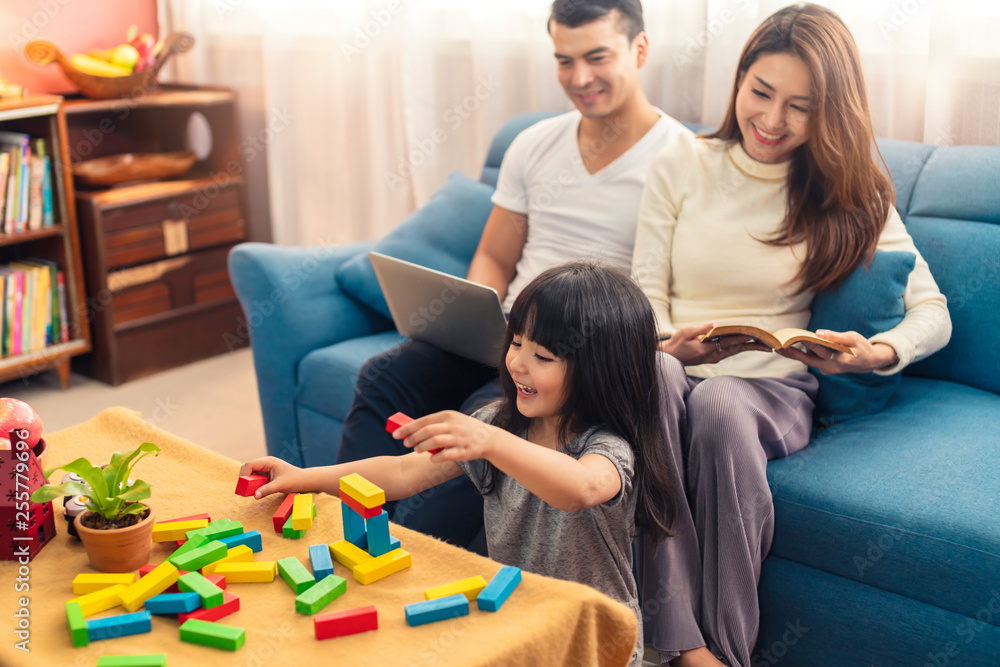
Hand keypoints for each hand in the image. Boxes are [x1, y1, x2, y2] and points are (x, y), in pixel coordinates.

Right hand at [238, 457, 305, 498]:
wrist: (304, 480)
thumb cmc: (294, 480)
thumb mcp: (280, 486)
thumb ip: (266, 490)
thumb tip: (255, 496)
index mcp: (268, 461)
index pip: (249, 465)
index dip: (243, 475)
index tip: (243, 486)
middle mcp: (266, 463)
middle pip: (248, 468)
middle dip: (245, 479)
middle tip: (246, 490)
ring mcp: (266, 468)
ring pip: (251, 473)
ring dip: (250, 482)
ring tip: (252, 491)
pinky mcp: (268, 473)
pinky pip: (256, 477)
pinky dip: (255, 484)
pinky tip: (258, 490)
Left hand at [392, 410, 495, 461]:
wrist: (488, 438)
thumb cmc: (464, 429)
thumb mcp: (451, 420)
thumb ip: (434, 424)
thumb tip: (411, 430)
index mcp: (447, 416)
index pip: (423, 421)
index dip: (408, 428)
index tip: (396, 435)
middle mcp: (453, 425)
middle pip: (427, 431)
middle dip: (413, 438)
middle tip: (406, 444)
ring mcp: (459, 438)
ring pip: (435, 442)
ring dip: (422, 447)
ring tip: (417, 450)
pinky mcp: (464, 451)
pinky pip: (446, 454)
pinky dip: (436, 457)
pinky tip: (431, 458)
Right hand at [660, 322, 771, 365]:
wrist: (670, 357)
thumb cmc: (677, 343)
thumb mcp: (686, 332)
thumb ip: (701, 329)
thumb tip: (715, 325)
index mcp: (706, 349)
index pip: (728, 342)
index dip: (741, 337)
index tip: (753, 334)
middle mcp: (713, 356)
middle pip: (736, 349)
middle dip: (752, 345)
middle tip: (768, 344)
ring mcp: (714, 358)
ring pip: (735, 351)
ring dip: (749, 347)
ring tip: (764, 345)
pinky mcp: (714, 357)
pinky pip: (730, 352)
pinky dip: (741, 347)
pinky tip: (749, 344)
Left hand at [776, 330, 898, 374]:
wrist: (868, 362)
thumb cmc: (861, 347)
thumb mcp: (853, 338)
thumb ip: (836, 337)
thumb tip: (818, 333)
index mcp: (840, 359)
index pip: (821, 350)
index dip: (808, 344)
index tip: (794, 338)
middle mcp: (831, 367)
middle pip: (809, 360)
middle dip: (792, 353)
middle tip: (777, 347)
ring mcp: (827, 370)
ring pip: (808, 360)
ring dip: (794, 354)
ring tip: (779, 346)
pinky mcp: (825, 369)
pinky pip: (811, 360)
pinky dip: (802, 354)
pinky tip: (790, 347)